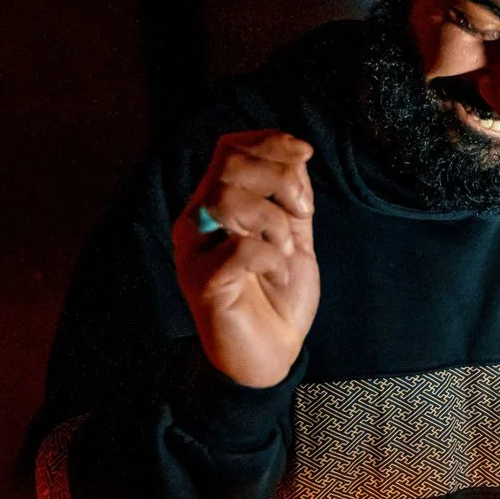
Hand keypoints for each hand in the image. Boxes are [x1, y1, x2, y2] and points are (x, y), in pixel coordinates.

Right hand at [172, 130, 319, 388]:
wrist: (269, 357)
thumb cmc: (277, 298)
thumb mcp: (293, 237)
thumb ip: (292, 198)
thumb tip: (297, 154)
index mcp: (217, 206)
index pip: (229, 148)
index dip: (268, 141)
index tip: (305, 153)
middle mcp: (198, 222)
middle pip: (227, 165)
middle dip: (278, 178)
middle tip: (301, 211)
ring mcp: (194, 251)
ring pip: (225, 199)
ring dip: (272, 220)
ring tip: (286, 248)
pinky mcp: (200, 283)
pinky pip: (237, 249)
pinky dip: (270, 257)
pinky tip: (277, 274)